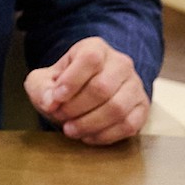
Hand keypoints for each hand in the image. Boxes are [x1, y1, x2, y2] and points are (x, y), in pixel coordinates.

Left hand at [25, 36, 149, 144]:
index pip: (90, 59)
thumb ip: (41, 88)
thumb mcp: (42, 81)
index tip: (55, 98)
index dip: (71, 81)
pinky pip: (129, 125)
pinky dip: (105, 135)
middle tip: (59, 116)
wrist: (84, 92)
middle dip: (76, 107)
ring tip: (70, 129)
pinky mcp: (142, 108)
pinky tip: (87, 136)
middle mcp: (120, 63)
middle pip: (102, 87)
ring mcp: (135, 85)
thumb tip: (52, 102)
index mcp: (95, 48)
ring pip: (117, 108)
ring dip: (89, 124)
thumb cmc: (63, 84)